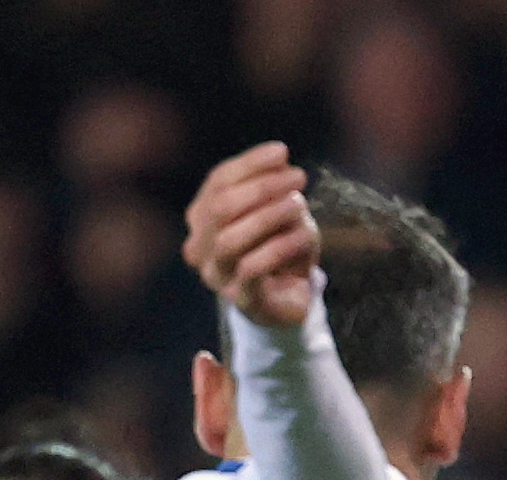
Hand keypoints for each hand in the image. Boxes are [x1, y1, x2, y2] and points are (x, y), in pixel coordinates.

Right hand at [182, 140, 320, 326]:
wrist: (287, 299)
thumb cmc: (278, 246)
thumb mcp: (275, 208)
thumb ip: (270, 184)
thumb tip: (279, 158)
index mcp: (202, 218)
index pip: (217, 182)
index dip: (249, 163)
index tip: (282, 152)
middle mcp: (200, 248)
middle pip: (220, 208)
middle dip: (261, 187)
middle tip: (298, 177)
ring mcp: (217, 276)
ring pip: (229, 240)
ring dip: (268, 215)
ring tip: (300, 203)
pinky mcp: (240, 299)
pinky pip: (253, 268)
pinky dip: (281, 246)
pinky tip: (305, 234)